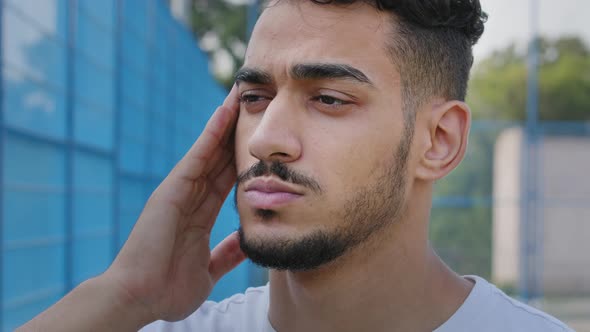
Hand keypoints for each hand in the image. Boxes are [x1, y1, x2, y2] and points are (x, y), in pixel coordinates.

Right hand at [105, 85, 244, 321]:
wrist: (139, 299)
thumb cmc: (167, 289)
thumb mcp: (208, 270)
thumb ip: (227, 253)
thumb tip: (247, 242)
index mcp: (200, 215)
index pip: (229, 180)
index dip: (247, 160)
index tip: (266, 142)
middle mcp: (191, 198)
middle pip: (222, 158)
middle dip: (240, 134)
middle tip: (259, 105)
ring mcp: (181, 191)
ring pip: (211, 149)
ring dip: (228, 121)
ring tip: (245, 95)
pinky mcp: (172, 188)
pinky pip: (197, 155)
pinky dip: (212, 132)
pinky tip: (226, 110)